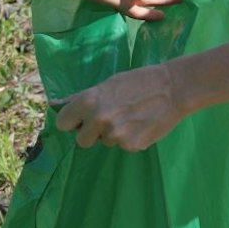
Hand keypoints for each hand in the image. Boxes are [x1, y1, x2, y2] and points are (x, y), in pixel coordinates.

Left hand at [54, 64, 193, 149]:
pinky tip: (141, 124)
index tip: (81, 120)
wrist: (173, 88)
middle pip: (82, 141)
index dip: (73, 122)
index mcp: (89, 101)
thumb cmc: (138, 81)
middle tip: (109, 118)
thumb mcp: (107, 85)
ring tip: (131, 117)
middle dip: (92, 133)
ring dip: (114, 134)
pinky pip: (123, 146)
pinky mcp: (131, 145)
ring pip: (105, 142)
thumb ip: (81, 98)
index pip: (63, 123)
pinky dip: (130, 138)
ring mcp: (115, 135)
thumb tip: (55, 104)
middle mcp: (99, 120)